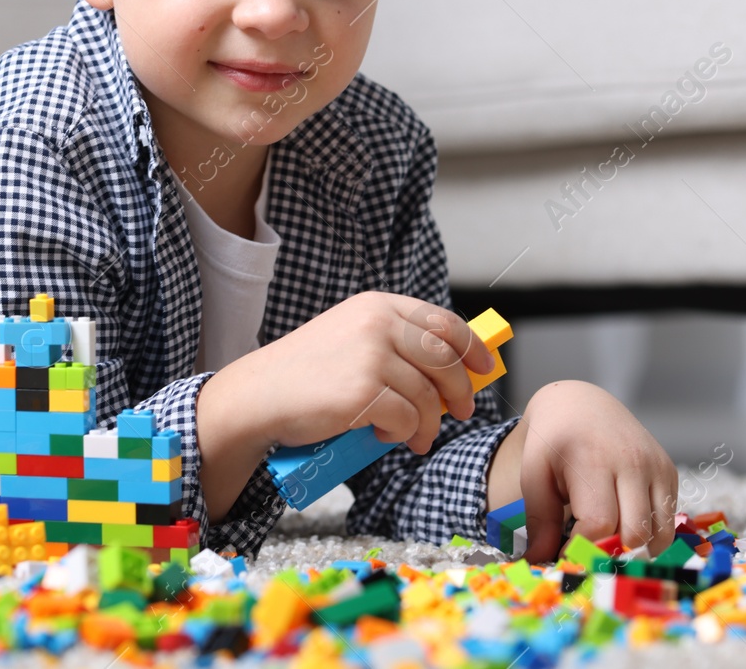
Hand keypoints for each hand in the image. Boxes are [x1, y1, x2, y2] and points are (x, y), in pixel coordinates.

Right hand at [209, 290, 497, 452]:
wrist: (259, 395)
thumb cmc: (306, 374)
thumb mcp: (351, 338)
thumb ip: (394, 343)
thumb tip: (450, 372)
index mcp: (377, 306)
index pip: (443, 321)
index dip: (472, 347)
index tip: (485, 368)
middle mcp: (377, 323)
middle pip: (445, 359)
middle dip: (460, 391)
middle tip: (460, 413)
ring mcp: (370, 355)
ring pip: (429, 395)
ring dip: (428, 424)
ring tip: (415, 438)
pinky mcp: (362, 391)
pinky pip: (407, 418)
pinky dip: (404, 434)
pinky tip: (386, 436)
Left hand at [487, 380, 676, 561]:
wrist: (581, 404)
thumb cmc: (553, 442)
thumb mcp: (534, 474)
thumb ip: (539, 520)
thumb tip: (539, 564)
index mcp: (593, 459)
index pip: (599, 524)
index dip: (583, 549)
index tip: (567, 555)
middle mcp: (632, 461)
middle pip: (634, 534)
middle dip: (611, 553)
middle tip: (590, 554)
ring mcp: (656, 466)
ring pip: (660, 533)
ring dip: (636, 549)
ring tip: (609, 543)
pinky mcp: (669, 471)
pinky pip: (669, 519)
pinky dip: (651, 533)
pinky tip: (626, 525)